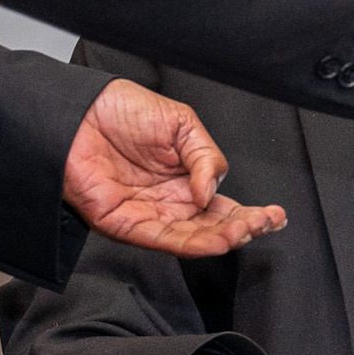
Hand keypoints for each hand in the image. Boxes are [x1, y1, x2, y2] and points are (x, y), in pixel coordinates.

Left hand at [62, 77, 285, 257]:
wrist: (80, 111)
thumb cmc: (122, 111)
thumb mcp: (181, 124)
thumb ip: (205, 157)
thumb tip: (211, 191)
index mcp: (186, 180)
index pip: (223, 206)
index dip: (250, 214)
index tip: (274, 215)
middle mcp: (169, 202)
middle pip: (211, 227)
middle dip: (241, 229)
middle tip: (261, 224)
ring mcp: (148, 214)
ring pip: (190, 238)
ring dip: (218, 239)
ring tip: (242, 233)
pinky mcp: (123, 223)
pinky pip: (160, 239)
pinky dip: (189, 243)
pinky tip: (213, 239)